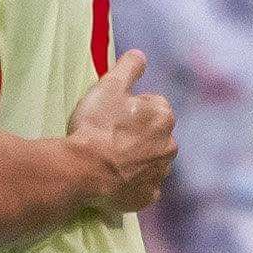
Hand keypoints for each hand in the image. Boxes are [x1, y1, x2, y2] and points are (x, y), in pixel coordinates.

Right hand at [65, 50, 177, 217]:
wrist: (83, 170)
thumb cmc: (96, 125)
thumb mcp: (109, 85)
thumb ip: (128, 67)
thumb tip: (140, 55)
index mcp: (164, 116)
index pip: (151, 105)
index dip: (129, 108)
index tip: (111, 115)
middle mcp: (169, 145)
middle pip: (153, 134)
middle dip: (136, 135)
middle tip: (108, 137)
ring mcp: (159, 174)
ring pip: (150, 161)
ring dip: (136, 159)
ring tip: (109, 159)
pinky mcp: (148, 196)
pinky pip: (142, 186)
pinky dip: (132, 183)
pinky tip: (114, 179)